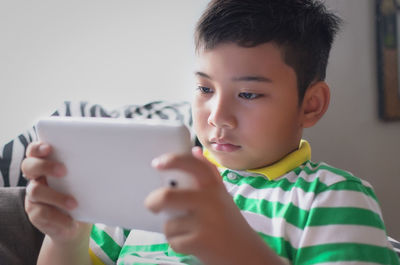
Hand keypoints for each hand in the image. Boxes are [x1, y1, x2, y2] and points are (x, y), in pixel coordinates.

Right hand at [21, 141, 90, 243]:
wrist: (76, 225)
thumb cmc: (82, 195)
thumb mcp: (85, 181)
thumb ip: (86, 170)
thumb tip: (106, 160)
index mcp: (47, 165)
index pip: (35, 151)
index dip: (38, 148)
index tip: (49, 147)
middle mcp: (36, 178)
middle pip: (28, 166)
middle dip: (45, 166)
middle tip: (63, 171)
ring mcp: (34, 196)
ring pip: (35, 191)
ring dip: (57, 196)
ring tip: (74, 204)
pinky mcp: (35, 213)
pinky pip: (42, 213)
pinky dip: (58, 217)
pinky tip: (71, 221)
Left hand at [145, 147, 282, 264]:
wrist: (246, 253)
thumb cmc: (229, 222)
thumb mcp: (221, 195)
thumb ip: (208, 174)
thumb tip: (194, 150)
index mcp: (214, 186)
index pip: (193, 165)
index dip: (173, 161)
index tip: (157, 163)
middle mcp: (210, 200)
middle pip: (167, 197)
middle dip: (153, 202)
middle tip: (152, 205)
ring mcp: (206, 222)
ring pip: (169, 224)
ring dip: (173, 230)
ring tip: (190, 231)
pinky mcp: (201, 242)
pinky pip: (174, 241)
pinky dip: (178, 245)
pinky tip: (194, 244)